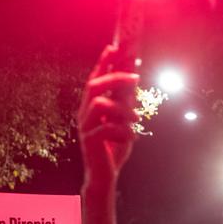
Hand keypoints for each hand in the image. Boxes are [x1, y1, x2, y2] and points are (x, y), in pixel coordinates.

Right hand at [78, 45, 138, 187]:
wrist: (105, 176)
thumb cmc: (114, 148)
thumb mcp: (123, 123)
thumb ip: (125, 104)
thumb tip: (134, 81)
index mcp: (91, 107)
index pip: (95, 80)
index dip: (103, 63)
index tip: (113, 48)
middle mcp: (84, 114)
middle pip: (94, 86)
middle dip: (115, 78)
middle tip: (136, 78)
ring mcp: (85, 127)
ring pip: (101, 104)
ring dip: (124, 110)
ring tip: (138, 120)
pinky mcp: (89, 141)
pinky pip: (107, 128)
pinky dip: (124, 131)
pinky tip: (132, 139)